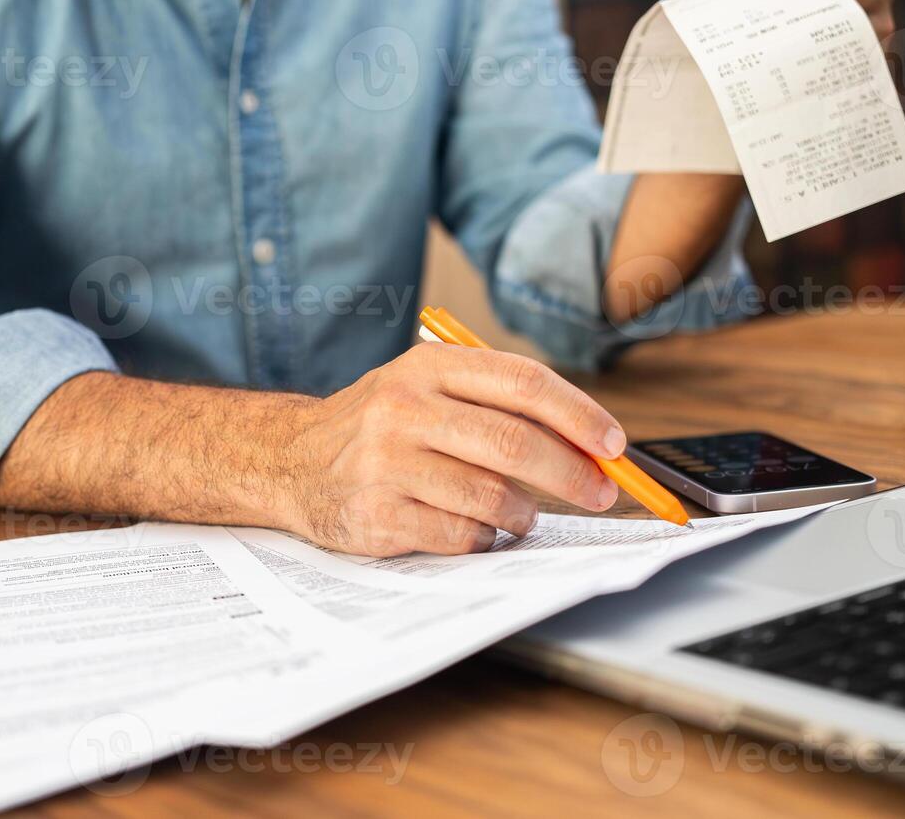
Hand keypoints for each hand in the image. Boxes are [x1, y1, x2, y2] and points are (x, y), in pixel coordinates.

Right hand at [288, 344, 627, 555]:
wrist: (290, 460)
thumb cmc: (381, 426)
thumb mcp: (428, 388)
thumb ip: (498, 404)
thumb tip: (590, 443)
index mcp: (428, 367)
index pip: (522, 382)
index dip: (579, 415)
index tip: (615, 444)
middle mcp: (404, 408)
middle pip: (514, 443)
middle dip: (572, 473)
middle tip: (600, 491)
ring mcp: (387, 463)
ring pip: (492, 495)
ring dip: (525, 513)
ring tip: (524, 514)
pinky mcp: (377, 514)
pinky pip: (460, 535)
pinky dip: (484, 538)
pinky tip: (476, 529)